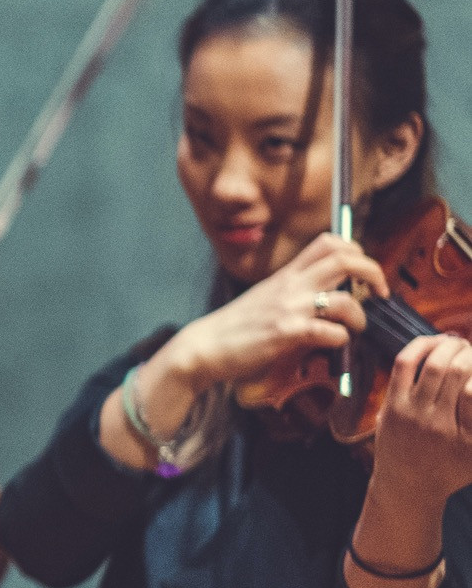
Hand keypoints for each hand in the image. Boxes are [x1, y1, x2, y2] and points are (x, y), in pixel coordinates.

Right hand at [159, 231, 379, 391]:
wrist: (206, 345)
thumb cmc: (236, 325)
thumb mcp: (266, 297)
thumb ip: (294, 291)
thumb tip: (326, 295)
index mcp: (286, 274)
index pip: (328, 242)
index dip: (355, 249)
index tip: (363, 270)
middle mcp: (291, 285)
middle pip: (344, 259)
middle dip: (373, 271)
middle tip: (380, 291)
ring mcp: (289, 308)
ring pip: (345, 300)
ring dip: (360, 316)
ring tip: (356, 327)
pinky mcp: (287, 333)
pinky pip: (331, 333)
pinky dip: (341, 340)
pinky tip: (332, 344)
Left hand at [347, 334, 471, 587]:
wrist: (408, 485)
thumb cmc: (452, 468)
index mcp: (466, 435)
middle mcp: (440, 423)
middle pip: (457, 371)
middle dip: (467, 351)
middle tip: (471, 346)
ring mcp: (413, 414)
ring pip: (432, 365)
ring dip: (447, 346)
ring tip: (456, 341)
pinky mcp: (392, 406)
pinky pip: (404, 366)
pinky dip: (419, 347)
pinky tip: (432, 341)